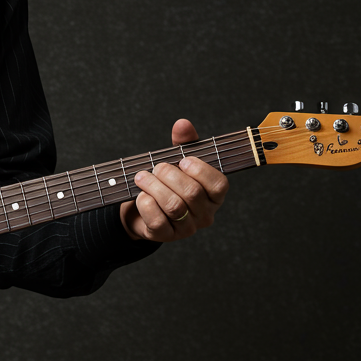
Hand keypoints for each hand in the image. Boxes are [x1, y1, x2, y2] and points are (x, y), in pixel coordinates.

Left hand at [120, 118, 227, 241]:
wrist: (143, 207)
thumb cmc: (167, 182)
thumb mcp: (177, 160)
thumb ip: (184, 142)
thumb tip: (182, 124)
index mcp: (214, 195)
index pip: (219, 185)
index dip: (201, 171)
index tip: (183, 160)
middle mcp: (205, 214)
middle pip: (192, 193)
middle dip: (169, 175)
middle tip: (156, 168)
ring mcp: (186, 228)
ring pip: (174, 206)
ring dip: (154, 187)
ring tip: (142, 177)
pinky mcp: (166, 236)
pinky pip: (157, 220)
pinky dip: (146, 204)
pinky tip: (141, 195)